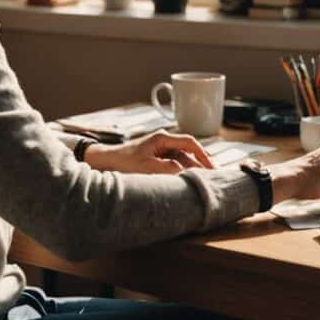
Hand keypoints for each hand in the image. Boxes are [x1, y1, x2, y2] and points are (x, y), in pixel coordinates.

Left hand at [82, 130, 214, 174]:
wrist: (105, 162)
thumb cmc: (123, 161)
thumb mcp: (146, 166)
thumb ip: (167, 168)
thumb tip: (185, 172)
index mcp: (163, 138)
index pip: (190, 142)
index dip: (203, 154)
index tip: (213, 166)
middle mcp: (164, 141)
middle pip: (188, 151)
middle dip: (201, 163)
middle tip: (214, 175)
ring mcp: (160, 149)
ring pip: (182, 159)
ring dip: (192, 168)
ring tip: (204, 180)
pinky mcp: (156, 158)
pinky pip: (174, 164)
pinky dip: (182, 171)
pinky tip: (187, 180)